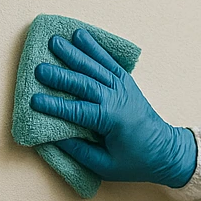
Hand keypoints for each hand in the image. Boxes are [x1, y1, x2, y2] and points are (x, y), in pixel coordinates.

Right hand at [30, 29, 197, 187]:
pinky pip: (108, 60)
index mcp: (112, 120)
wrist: (166, 150)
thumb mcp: (106, 165)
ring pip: (94, 66)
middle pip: (84, 83)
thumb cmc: (136, 161)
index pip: (78, 110)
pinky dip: (94, 47)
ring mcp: (122, 86)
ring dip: (74, 53)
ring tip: (54, 41)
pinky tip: (80, 35)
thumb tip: (53, 137)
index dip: (55, 106)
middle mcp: (117, 98)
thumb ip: (79, 151)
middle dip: (60, 75)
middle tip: (39, 69)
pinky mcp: (125, 81)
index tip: (34, 101)